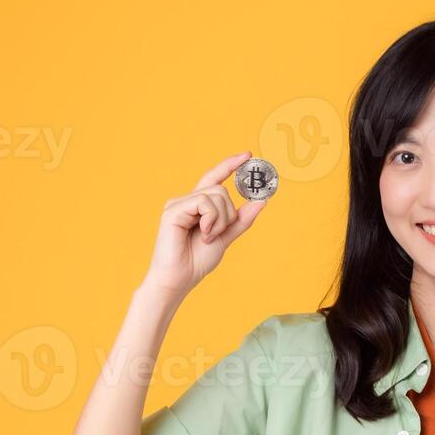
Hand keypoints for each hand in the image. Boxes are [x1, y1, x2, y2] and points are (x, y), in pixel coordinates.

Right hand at [143, 151, 268, 299]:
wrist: (179, 279)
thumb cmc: (196, 261)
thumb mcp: (225, 237)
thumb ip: (241, 220)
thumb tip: (261, 201)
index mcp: (198, 206)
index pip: (215, 178)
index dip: (230, 165)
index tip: (248, 155)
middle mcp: (187, 200)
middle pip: (222, 190)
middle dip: (228, 214)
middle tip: (216, 234)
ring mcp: (179, 204)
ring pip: (216, 195)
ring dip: (220, 220)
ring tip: (208, 237)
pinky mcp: (173, 210)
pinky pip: (204, 202)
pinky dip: (211, 220)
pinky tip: (203, 234)